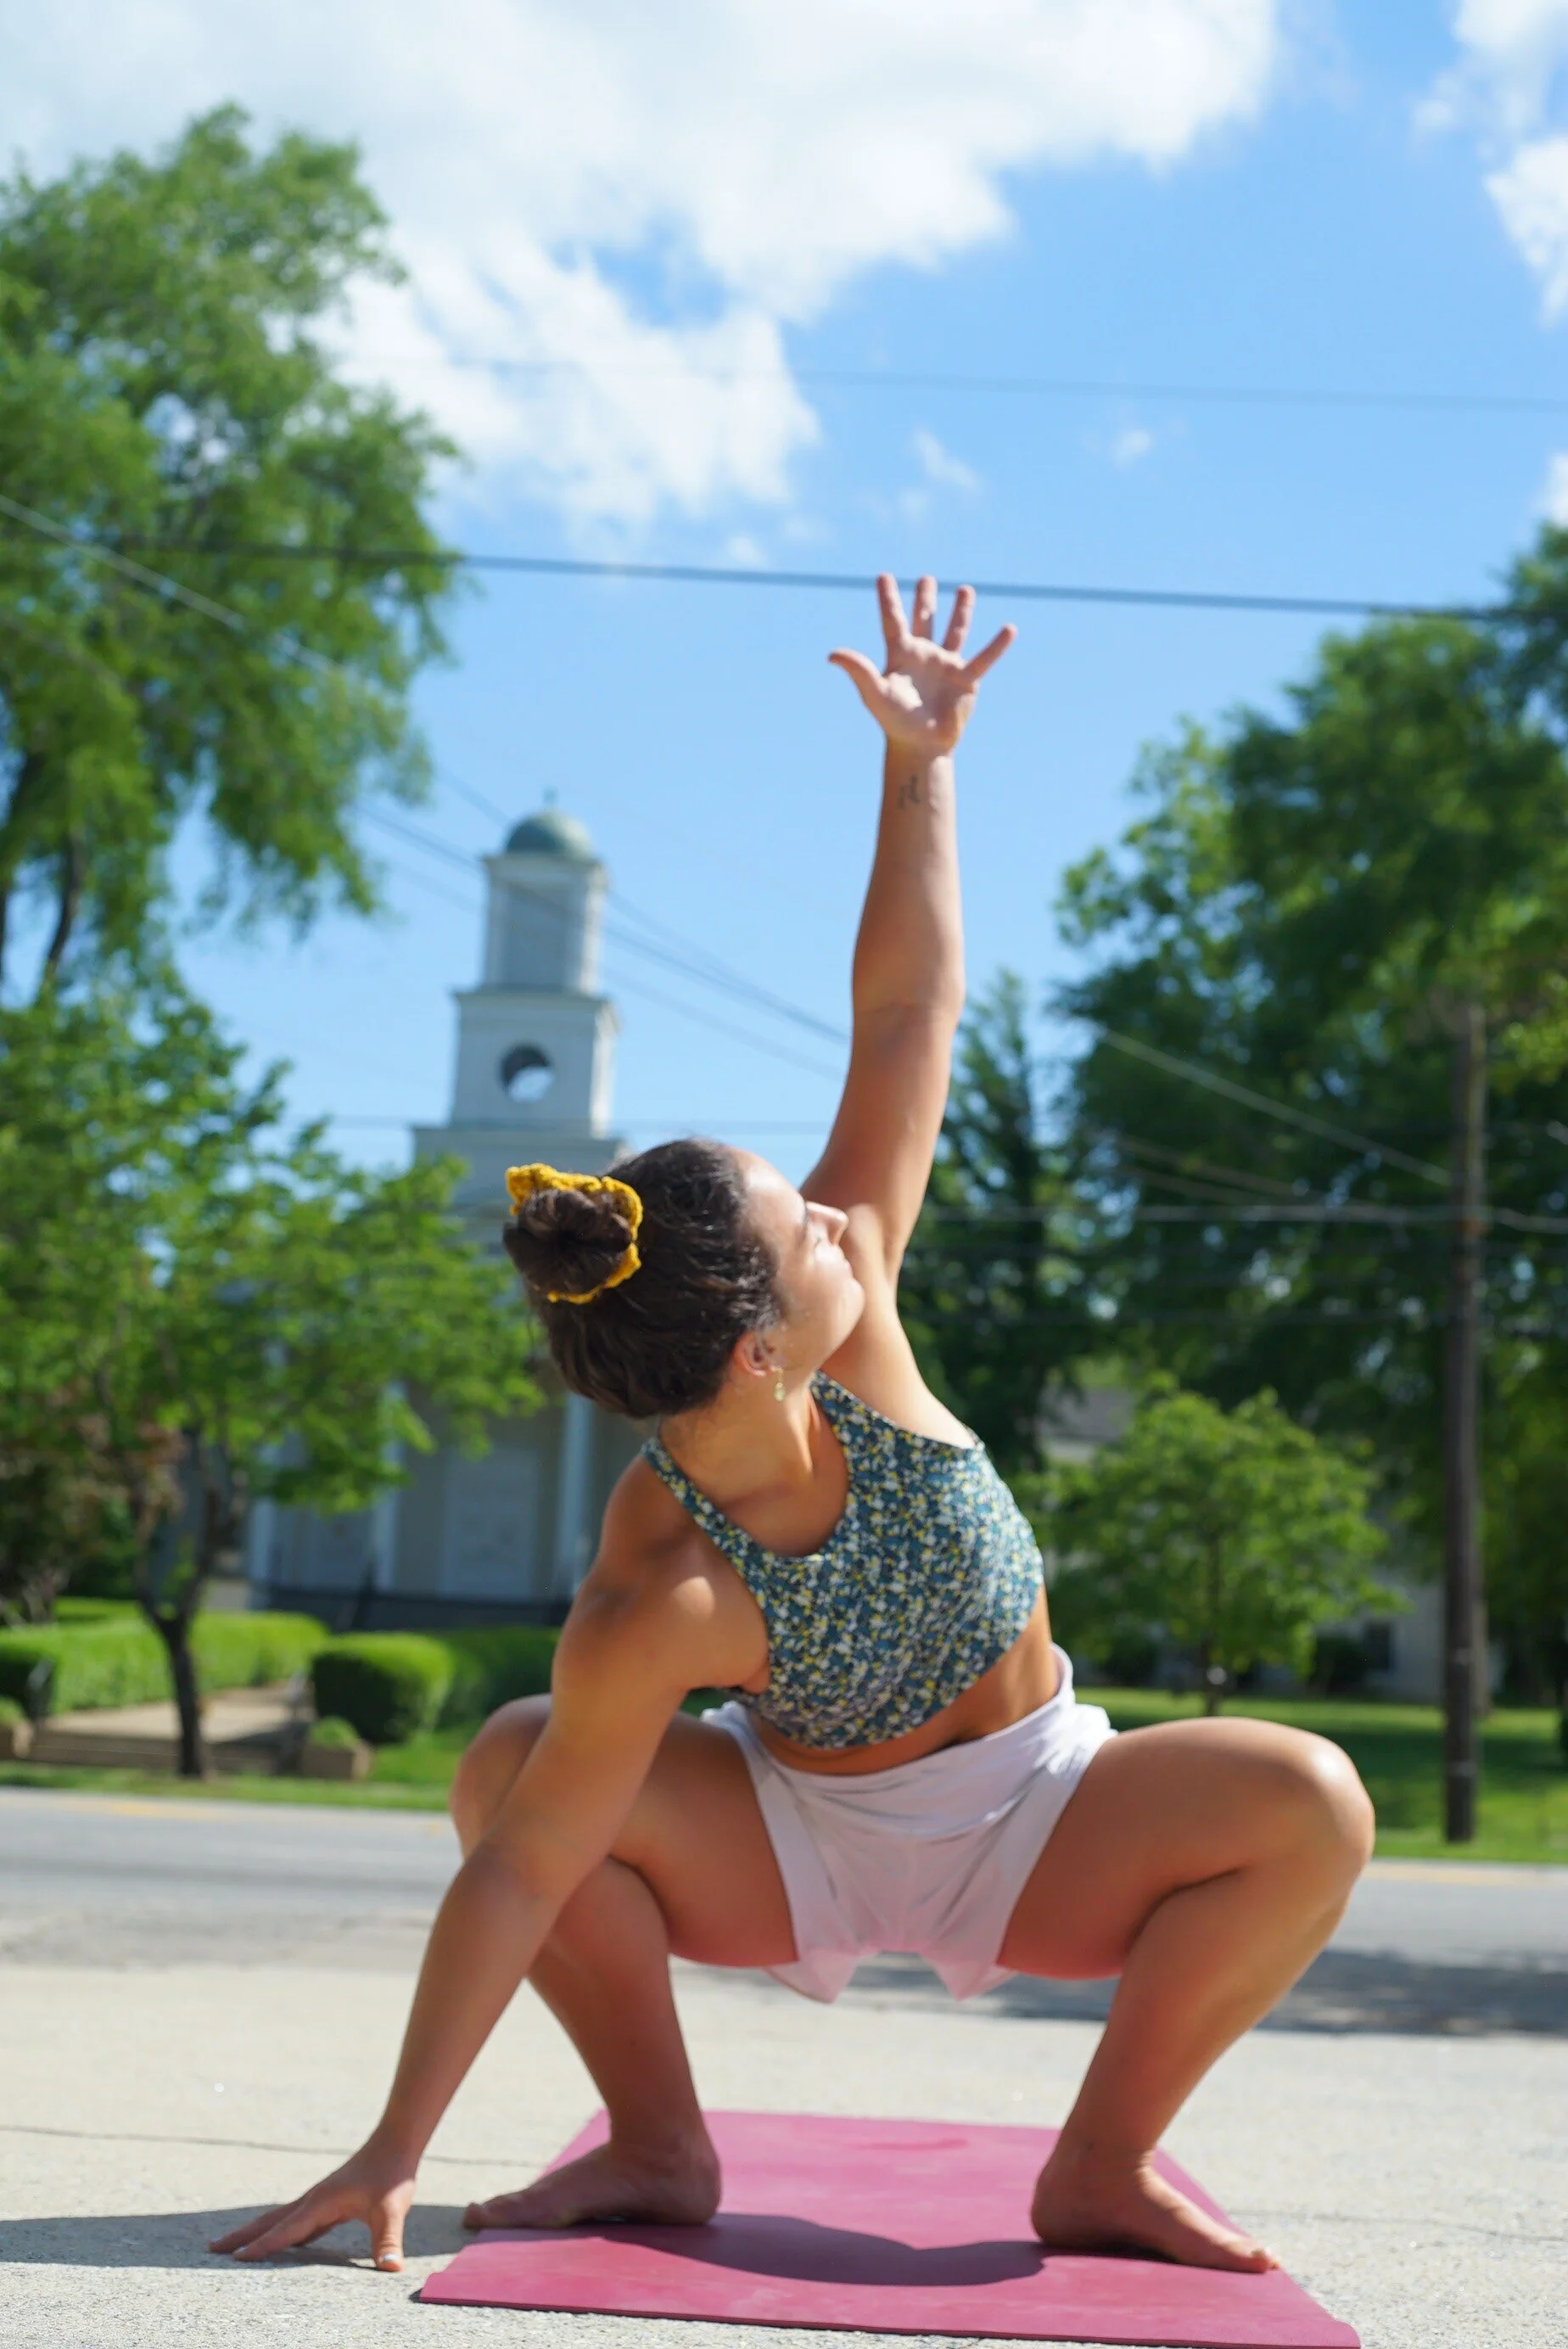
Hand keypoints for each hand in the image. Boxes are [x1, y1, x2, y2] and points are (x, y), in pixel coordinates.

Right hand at [209, 2136, 417, 2270]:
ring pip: (281, 2218)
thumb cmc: (392, 2174)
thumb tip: (391, 2268)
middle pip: (271, 2220)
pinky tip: (281, 2243)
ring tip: (234, 2246)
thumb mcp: (391, 2210)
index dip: (263, 2246)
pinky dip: (282, 2232)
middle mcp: (313, 2199)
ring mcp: (319, 2198)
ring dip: (257, 2232)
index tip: (235, 2258)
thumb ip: (388, 2240)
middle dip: (242, 2235)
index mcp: (321, 2202)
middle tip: (212, 2248)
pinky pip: (297, 2221)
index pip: (286, 2229)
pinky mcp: (328, 2200)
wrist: (396, 2141)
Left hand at [829, 574, 1013, 758]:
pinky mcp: (966, 679)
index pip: (893, 621)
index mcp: (900, 655)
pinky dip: (997, 645)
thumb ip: (859, 670)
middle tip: (926, 579)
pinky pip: (984, 658)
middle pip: (924, 620)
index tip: (883, 576)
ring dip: (961, 611)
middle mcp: (923, 656)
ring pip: (954, 631)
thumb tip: (833, 654)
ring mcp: (946, 666)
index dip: (888, 599)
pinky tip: (1010, 629)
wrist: (922, 746)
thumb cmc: (895, 722)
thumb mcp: (875, 694)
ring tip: (965, 589)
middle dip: (924, 600)